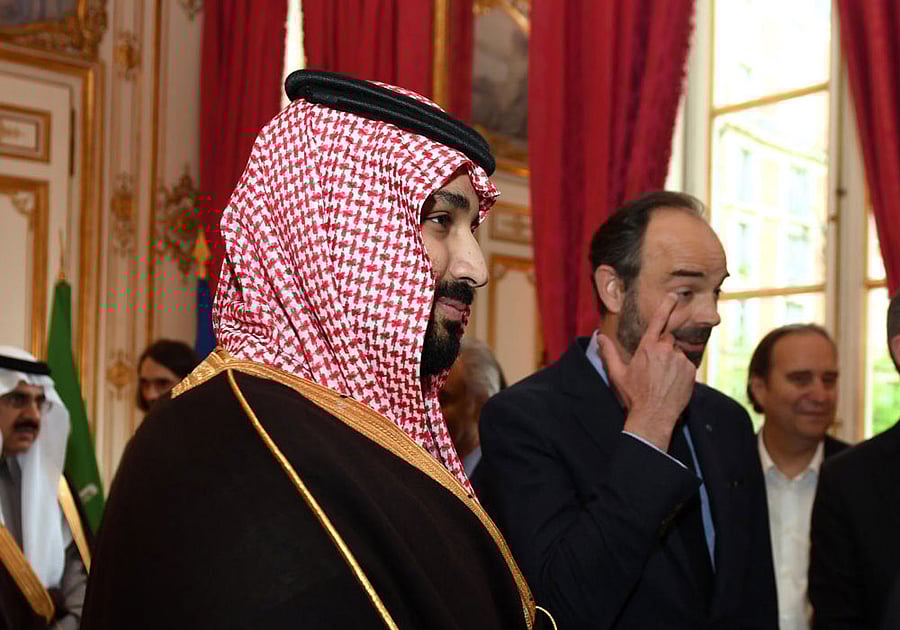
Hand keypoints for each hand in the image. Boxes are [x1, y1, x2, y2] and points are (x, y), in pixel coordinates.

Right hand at [596, 293, 696, 450]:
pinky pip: (686, 364)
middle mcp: (665, 350)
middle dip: (662, 348)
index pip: (658, 321)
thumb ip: (609, 352)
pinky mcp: (690, 370)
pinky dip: (681, 371)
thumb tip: (599, 337)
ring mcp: (679, 360)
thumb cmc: (634, 395)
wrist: (653, 416)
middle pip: (667, 340)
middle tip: (655, 368)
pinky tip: (672, 383)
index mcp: (647, 348)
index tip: (673, 296)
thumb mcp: (618, 374)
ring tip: (663, 379)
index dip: (666, 306)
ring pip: (677, 353)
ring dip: (672, 361)